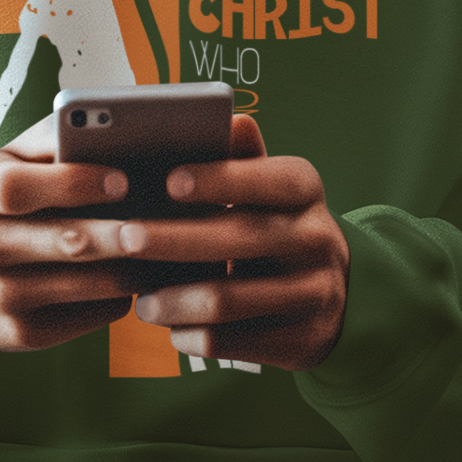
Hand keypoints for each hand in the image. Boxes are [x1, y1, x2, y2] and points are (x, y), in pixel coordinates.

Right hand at [0, 116, 139, 352]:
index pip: (16, 188)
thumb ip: (48, 141)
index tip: (121, 179)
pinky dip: (122, 296)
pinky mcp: (19, 335)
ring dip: (133, 267)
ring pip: (88, 284)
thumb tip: (112, 125)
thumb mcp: (1, 164)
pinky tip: (138, 278)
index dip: (72, 183)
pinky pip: (89, 316)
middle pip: (65, 241)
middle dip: (119, 233)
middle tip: (162, 223)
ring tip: (164, 247)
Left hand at [128, 116, 347, 372]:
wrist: (336, 294)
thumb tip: (221, 119)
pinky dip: (193, 335)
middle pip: (240, 238)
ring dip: (176, 300)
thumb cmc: (277, 226)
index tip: (169, 181)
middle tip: (125, 238)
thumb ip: (239, 159)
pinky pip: (235, 341)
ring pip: (231, 299)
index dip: (220, 179)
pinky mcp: (302, 340)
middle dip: (176, 239)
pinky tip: (171, 327)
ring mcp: (314, 292)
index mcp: (305, 190)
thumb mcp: (269, 189)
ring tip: (140, 301)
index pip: (267, 178)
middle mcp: (317, 237)